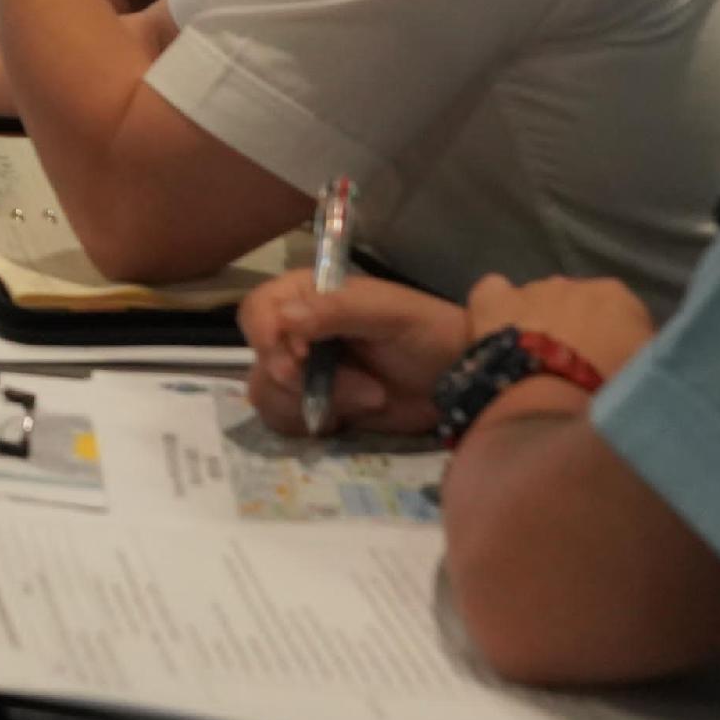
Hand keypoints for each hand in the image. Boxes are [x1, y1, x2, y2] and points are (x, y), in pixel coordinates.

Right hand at [238, 273, 475, 437]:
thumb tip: (284, 319)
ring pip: (267, 393)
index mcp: (309, 296)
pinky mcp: (316, 406)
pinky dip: (312, 424)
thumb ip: (336, 311)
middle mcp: (298, 332)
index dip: (266, 334)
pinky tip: (351, 419)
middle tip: (358, 389)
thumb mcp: (390, 314)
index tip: (297, 358)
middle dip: (299, 380)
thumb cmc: (430, 334)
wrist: (460, 383)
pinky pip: (285, 420)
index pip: (259, 309)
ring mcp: (305, 372)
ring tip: (371, 398)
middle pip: (258, 357)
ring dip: (314, 403)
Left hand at [462, 274, 655, 382]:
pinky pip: (492, 293)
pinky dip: (495, 307)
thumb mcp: (649, 380)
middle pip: (577, 308)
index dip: (616, 345)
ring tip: (532, 365)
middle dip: (576, 333)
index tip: (609, 372)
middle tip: (571, 372)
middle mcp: (574, 284)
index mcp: (618, 299)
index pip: (622, 316)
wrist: (550, 407)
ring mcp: (529, 290)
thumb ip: (646, 359)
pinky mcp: (492, 302)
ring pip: (536, 302)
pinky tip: (494, 332)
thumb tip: (642, 360)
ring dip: (536, 324)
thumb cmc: (608, 396)